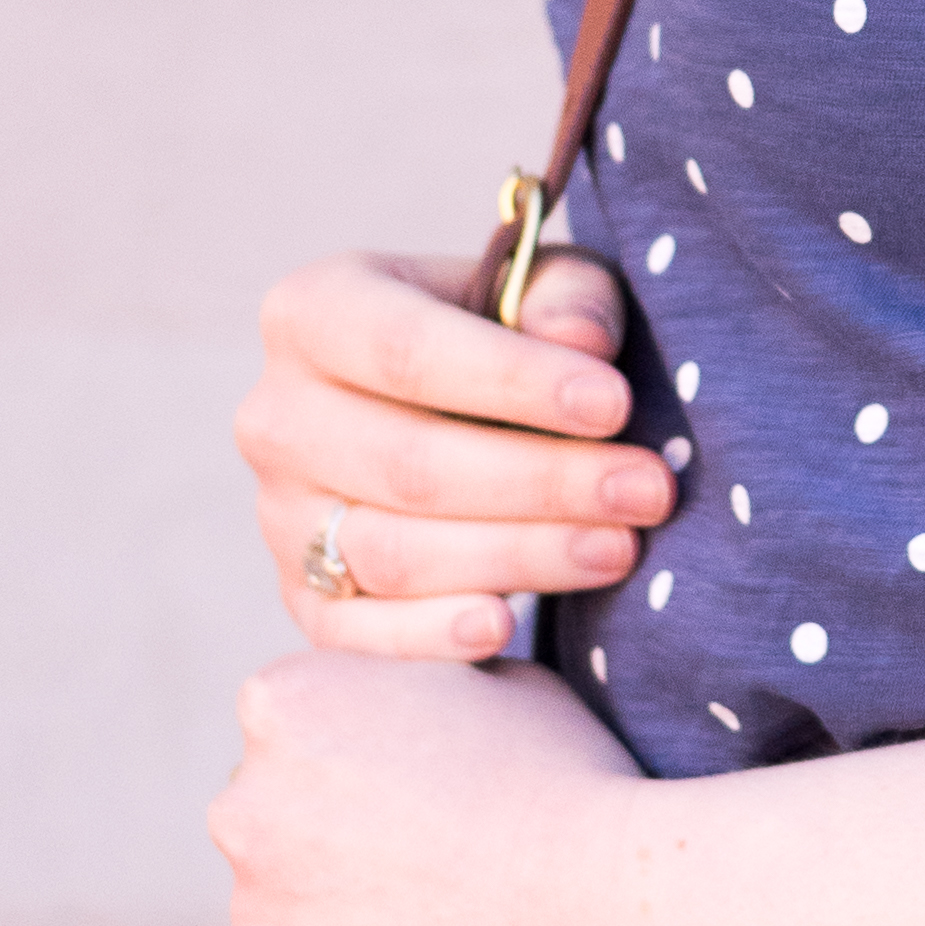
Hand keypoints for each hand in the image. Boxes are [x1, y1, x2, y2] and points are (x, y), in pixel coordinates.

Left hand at [215, 647, 645, 925]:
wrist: (613, 916)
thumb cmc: (572, 787)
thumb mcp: (493, 683)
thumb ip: (411, 687)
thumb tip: (405, 704)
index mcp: (283, 706)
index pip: (291, 739)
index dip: (362, 769)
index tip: (425, 797)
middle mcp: (242, 806)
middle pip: (272, 830)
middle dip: (334, 849)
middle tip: (436, 876)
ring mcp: (252, 918)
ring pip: (287, 925)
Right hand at [236, 247, 675, 658]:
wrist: (449, 416)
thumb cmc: (503, 339)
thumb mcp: (538, 289)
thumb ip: (565, 300)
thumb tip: (581, 343)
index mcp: (312, 313)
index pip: (404, 350)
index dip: (513, 381)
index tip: (614, 405)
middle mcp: (276, 417)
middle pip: (408, 464)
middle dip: (543, 482)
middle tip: (648, 490)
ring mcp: (281, 518)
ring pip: (394, 554)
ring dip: (519, 557)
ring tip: (620, 547)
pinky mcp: (304, 600)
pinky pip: (359, 636)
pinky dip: (431, 636)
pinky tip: (508, 625)